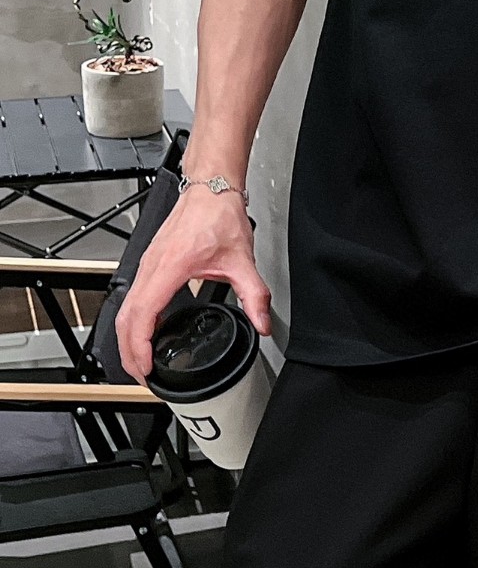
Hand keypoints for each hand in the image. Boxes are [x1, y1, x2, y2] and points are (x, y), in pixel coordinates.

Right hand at [115, 187, 272, 386]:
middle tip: (142, 377)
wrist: (211, 189)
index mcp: (170, 268)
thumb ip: (254, 295)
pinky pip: (132, 297)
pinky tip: (145, 333)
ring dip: (127, 338)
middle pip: (125, 318)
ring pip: (124, 308)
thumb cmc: (219, 215)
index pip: (143, 315)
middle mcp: (151, 267)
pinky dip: (132, 321)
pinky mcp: (150, 263)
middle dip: (129, 352)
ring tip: (140, 362)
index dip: (140, 347)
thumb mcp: (242, 260)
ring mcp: (147, 264)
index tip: (147, 368)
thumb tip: (263, 323)